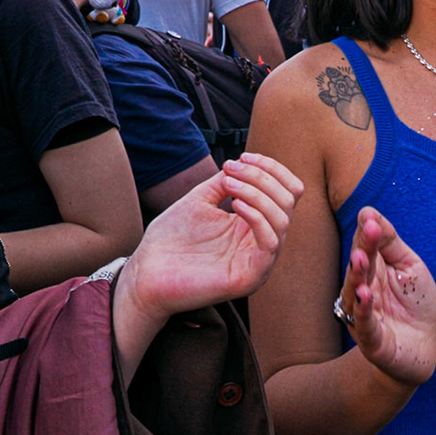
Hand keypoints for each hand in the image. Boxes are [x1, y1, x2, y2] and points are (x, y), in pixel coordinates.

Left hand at [122, 154, 302, 320]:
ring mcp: (259, 262)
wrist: (147, 272)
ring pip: (282, 219)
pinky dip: (256, 216)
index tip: (241, 156)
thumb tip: (244, 162)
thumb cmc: (170, 238)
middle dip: (262, 176)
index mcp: (254, 224)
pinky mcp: (251, 278)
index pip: (287, 191)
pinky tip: (234, 204)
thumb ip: (226, 181)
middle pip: (288, 200)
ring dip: (257, 192)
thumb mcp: (201, 200)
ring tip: (228, 185)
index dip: (271, 168)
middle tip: (230, 170)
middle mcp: (262, 242)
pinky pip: (270, 243)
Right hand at [339, 208, 435, 388]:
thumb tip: (370, 213)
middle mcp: (362, 291)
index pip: (366, 248)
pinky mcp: (372, 342)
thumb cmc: (415, 305)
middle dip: (363, 247)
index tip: (368, 215)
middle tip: (367, 228)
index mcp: (372, 272)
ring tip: (360, 258)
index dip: (367, 233)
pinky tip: (365, 295)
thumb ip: (391, 244)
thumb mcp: (410, 267)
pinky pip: (365, 325)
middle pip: (360, 267)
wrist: (423, 348)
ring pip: (356, 294)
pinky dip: (363, 310)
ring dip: (357, 276)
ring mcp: (365, 317)